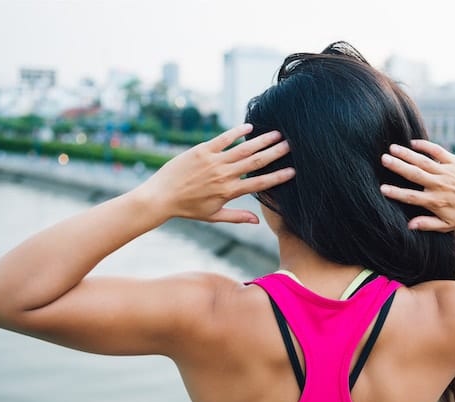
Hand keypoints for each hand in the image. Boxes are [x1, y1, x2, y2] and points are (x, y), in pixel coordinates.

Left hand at [137, 124, 293, 223]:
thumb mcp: (214, 216)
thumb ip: (238, 217)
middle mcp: (224, 175)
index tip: (293, 171)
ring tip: (277, 133)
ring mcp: (213, 161)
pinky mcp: (201, 151)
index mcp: (229, 192)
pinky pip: (223, 139)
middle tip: (290, 145)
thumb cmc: (188, 209)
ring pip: (243, 149)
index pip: (260, 183)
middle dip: (275, 153)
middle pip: (256, 162)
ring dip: (262, 140)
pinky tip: (250, 127)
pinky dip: (237, 132)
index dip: (278, 177)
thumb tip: (258, 221)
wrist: (161, 197)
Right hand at [380, 140, 454, 231]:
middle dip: (398, 166)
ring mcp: (447, 172)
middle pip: (414, 174)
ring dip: (406, 154)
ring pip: (423, 161)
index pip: (411, 197)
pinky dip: (426, 146)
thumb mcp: (446, 225)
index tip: (382, 189)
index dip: (396, 193)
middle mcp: (440, 185)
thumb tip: (409, 225)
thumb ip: (427, 224)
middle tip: (383, 159)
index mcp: (435, 202)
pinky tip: (413, 142)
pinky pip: (439, 151)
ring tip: (392, 148)